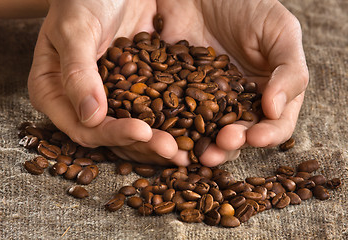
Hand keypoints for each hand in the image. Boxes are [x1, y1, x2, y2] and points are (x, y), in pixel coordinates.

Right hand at [28, 0, 178, 164]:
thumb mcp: (75, 30)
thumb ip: (77, 71)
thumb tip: (90, 117)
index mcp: (55, 92)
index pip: (83, 127)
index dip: (113, 134)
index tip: (143, 132)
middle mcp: (81, 101)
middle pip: (112, 135)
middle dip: (143, 144)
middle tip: (175, 151)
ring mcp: (110, 97)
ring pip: (134, 128)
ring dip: (160, 139)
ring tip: (187, 148)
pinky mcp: (134, 88)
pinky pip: (151, 109)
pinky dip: (170, 120)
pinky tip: (191, 128)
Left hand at [157, 0, 308, 165]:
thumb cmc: (249, 6)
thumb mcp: (279, 31)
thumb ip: (289, 70)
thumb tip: (275, 109)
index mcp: (268, 92)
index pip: (275, 123)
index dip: (268, 134)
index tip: (256, 136)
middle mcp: (238, 102)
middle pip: (239, 134)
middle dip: (231, 145)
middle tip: (221, 145)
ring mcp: (206, 100)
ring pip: (207, 132)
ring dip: (203, 144)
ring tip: (198, 152)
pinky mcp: (179, 92)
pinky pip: (177, 114)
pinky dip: (174, 128)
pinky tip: (171, 135)